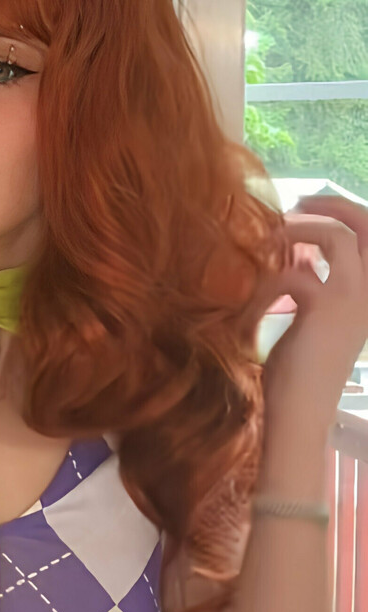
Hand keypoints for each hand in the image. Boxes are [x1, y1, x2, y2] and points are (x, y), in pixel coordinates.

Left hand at [259, 196, 367, 432]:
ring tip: (270, 238)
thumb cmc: (301, 370)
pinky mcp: (325, 307)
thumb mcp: (312, 317)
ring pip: (337, 236)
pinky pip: (296, 272)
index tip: (306, 206)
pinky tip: (254, 293)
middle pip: (366, 225)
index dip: (342, 212)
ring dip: (299, 228)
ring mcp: (352, 298)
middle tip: (297, 202)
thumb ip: (311, 283)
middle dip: (332, 204)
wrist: (300, 409)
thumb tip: (295, 251)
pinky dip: (270, 276)